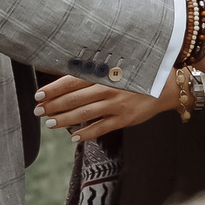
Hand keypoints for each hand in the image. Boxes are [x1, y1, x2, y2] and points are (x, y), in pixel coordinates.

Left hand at [35, 75, 169, 142]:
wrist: (166, 86)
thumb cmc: (137, 74)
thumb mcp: (115, 68)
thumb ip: (93, 72)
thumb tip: (65, 73)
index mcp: (104, 73)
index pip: (72, 81)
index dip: (54, 89)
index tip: (38, 95)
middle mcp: (108, 88)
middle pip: (74, 98)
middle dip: (53, 105)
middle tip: (37, 111)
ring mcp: (116, 105)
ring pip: (84, 113)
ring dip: (64, 119)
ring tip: (50, 123)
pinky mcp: (124, 118)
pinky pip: (101, 128)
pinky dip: (87, 133)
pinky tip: (74, 137)